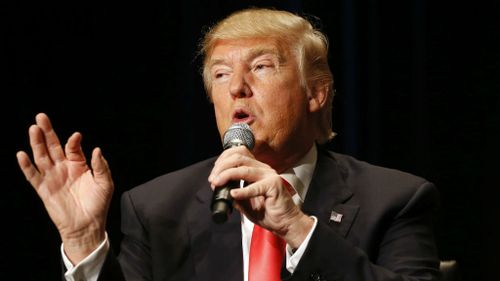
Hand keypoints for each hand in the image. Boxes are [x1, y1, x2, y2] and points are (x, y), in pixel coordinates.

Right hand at [16, 113, 113, 263]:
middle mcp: (64, 168)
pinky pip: (33, 176)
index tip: (76, 136)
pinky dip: (26, 166)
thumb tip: (97, 149)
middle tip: (41, 117)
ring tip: (32, 128)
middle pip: (53, 147)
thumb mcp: (105, 183)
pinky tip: (21, 154)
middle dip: (47, 132)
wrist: (87, 226)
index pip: (72, 148)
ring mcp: (52, 178)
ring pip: (41, 157)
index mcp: (79, 165)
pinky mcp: (44, 190)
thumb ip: (101, 166)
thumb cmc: (98, 204)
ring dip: (36, 143)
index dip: (73, 141)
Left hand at [208, 146, 313, 247]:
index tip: (213, 175)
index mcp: (257, 169)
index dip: (223, 161)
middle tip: (213, 180)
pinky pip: (254, 187)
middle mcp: (263, 169)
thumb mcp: (246, 203)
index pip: (238, 155)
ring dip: (227, 175)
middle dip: (221, 167)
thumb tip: (222, 190)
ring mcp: (269, 175)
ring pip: (244, 169)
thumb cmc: (269, 213)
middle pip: (239, 158)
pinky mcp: (274, 185)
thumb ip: (236, 194)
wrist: (286, 224)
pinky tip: (233, 194)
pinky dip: (242, 191)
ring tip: (217, 184)